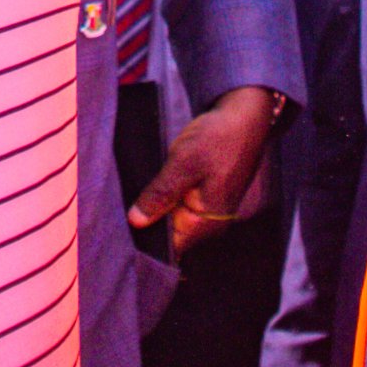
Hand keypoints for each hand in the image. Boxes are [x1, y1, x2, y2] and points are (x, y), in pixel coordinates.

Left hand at [133, 87, 279, 257]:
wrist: (244, 118)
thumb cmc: (218, 138)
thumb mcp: (184, 162)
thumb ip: (160, 194)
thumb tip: (136, 222)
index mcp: (207, 223)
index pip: (169, 248)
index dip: (145, 239)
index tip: (122, 228)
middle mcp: (210, 225)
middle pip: (170, 235)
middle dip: (148, 222)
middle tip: (123, 207)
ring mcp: (208, 213)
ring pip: (173, 220)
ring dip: (156, 208)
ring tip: (137, 194)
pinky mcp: (205, 200)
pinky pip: (179, 208)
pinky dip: (165, 198)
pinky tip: (153, 186)